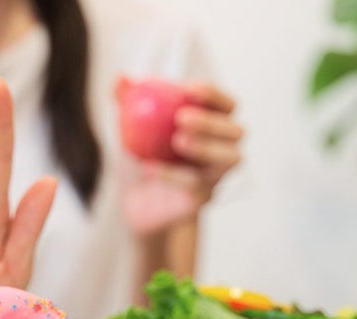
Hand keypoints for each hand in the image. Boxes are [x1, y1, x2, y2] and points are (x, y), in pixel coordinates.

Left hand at [121, 82, 242, 234]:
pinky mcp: (204, 198)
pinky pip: (197, 186)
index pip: (226, 105)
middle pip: (235, 131)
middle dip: (212, 121)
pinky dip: (174, 175)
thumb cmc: (140, 157)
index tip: (187, 88)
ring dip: (206, 147)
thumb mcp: (129, 128)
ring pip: (230, 160)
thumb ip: (127, 102)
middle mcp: (223, 149)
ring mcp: (216, 176)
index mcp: (213, 125)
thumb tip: (121, 78)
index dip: (213, 94)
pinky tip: (150, 168)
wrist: (135, 201)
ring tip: (177, 141)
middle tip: (182, 117)